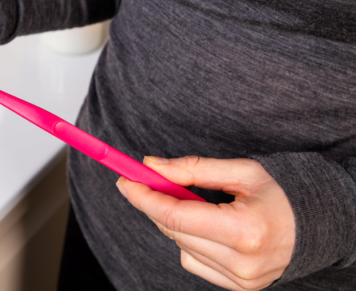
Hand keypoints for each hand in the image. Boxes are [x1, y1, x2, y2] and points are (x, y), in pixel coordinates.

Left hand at [115, 156, 294, 290]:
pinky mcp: (238, 287)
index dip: (144, 196)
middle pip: (173, 230)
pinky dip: (189, 241)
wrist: (319, 226)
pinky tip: (208, 227)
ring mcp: (240, 280)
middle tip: (148, 180)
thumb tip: (151, 166)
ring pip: (179, 246)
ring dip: (175, 222)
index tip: (125, 180)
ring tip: (197, 204)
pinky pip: (193, 261)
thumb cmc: (282, 194)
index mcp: (244, 231)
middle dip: (154, 202)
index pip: (175, 215)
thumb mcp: (241, 171)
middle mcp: (241, 262)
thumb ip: (192, 169)